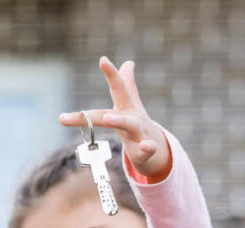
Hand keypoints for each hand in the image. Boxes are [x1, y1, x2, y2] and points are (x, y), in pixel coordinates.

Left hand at [60, 57, 171, 180]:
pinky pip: (147, 149)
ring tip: (108, 119)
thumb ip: (127, 84)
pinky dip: (147, 147)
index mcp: (125, 107)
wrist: (155, 150)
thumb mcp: (130, 105)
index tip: (103, 59)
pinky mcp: (145, 152)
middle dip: (100, 102)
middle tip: (88, 97)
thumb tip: (128, 62)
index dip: (111, 73)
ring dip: (119, 120)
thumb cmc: (136, 125)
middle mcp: (132, 118)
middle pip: (114, 109)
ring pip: (130, 125)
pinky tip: (146, 146)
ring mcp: (140, 133)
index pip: (117, 87)